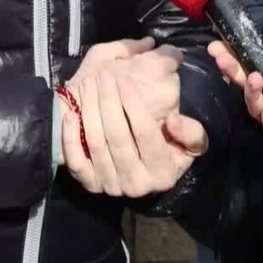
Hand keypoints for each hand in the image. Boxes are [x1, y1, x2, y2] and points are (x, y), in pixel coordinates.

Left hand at [61, 72, 205, 196]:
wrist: (140, 170)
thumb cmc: (167, 149)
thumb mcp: (189, 144)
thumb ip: (192, 133)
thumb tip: (172, 120)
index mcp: (163, 173)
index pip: (146, 135)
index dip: (134, 105)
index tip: (125, 80)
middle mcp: (137, 184)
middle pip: (117, 137)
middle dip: (109, 102)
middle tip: (104, 76)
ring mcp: (111, 186)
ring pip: (96, 144)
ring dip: (90, 110)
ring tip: (89, 84)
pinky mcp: (90, 185)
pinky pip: (76, 162)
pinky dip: (70, 137)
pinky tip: (71, 113)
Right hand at [70, 39, 181, 122]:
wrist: (79, 121)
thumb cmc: (89, 83)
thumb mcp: (102, 53)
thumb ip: (130, 45)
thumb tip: (150, 43)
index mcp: (158, 68)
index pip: (175, 55)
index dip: (162, 56)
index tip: (150, 61)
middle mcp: (169, 90)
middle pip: (173, 78)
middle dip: (159, 78)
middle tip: (139, 81)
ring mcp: (168, 114)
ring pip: (171, 99)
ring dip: (159, 97)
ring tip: (137, 99)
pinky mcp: (163, 132)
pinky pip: (165, 119)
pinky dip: (155, 115)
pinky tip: (138, 115)